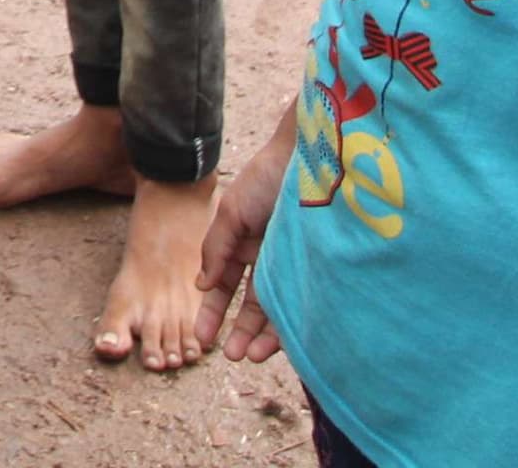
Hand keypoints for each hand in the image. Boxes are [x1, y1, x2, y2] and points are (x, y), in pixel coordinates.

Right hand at [200, 132, 292, 363]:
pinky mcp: (316, 270)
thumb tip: (201, 284)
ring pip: (277, 309)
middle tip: (232, 356)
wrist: (312, 161)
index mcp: (242, 243)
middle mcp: (267, 259)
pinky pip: (302, 305)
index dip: (213, 310)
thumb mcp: (231, 212)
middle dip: (240, 330)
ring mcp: (293, 266)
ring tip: (252, 356)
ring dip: (263, 335)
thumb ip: (216, 248)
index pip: (224, 285)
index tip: (204, 337)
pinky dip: (289, 326)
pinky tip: (279, 343)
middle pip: (251, 303)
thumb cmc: (266, 179)